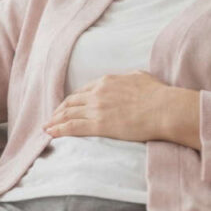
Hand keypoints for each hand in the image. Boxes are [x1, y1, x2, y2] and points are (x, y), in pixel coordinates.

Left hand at [43, 71, 172, 141]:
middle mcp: (97, 93)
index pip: (82, 92)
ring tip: (46, 128)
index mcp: (106, 82)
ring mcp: (97, 109)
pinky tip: (51, 133)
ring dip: (55, 121)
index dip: (71, 100)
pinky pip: (73, 127)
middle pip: (71, 102)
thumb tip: (127, 79)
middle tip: (51, 118)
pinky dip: (59, 130)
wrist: (164, 108)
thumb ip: (127, 79)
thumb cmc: (158, 94)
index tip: (66, 107)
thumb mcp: (140, 77)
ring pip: (68, 114)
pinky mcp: (100, 125)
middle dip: (59, 111)